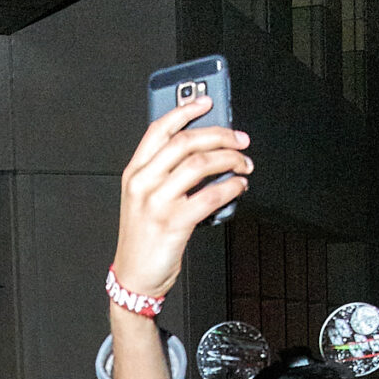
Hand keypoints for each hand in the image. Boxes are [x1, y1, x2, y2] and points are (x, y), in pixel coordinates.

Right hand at [111, 98, 251, 305]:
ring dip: (230, 160)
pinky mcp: (173, 223)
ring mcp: (157, 203)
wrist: (135, 277)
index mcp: (134, 172)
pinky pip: (210, 196)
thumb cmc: (143, 238)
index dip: (185, 110)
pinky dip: (231, 187)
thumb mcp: (144, 199)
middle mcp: (143, 183)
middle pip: (186, 142)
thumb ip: (165, 174)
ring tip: (244, 165)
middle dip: (220, 135)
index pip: (159, 129)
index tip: (207, 101)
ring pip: (200, 165)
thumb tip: (205, 150)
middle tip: (240, 139)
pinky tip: (239, 186)